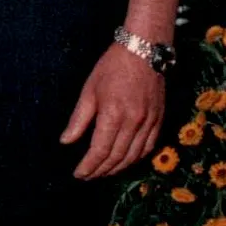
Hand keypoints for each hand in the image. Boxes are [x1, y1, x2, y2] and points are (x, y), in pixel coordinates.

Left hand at [61, 43, 164, 178]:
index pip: (99, 151)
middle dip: (100, 171)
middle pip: (116, 157)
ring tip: (103, 173)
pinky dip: (136, 158)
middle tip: (88, 176)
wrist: (144, 49)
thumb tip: (66, 141)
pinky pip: (149, 147)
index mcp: (113, 114)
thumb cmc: (112, 67)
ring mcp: (149, 122)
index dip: (88, 166)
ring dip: (118, 169)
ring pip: (133, 156)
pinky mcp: (159, 119)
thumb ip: (78, 120)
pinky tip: (126, 162)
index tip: (78, 174)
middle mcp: (134, 122)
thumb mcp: (89, 91)